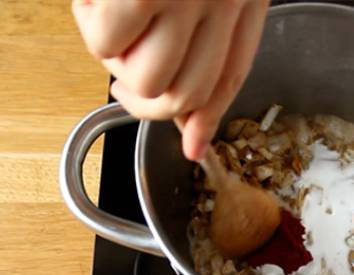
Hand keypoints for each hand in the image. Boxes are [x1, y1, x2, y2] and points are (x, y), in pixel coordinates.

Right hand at [72, 0, 268, 159]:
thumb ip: (205, 30)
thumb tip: (188, 124)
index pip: (231, 77)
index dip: (208, 119)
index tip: (194, 149)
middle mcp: (224, 2)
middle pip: (188, 94)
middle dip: (147, 103)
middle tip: (122, 88)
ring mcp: (186, 0)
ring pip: (147, 80)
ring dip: (116, 60)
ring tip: (106, 17)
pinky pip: (107, 46)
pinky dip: (90, 24)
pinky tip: (94, 1)